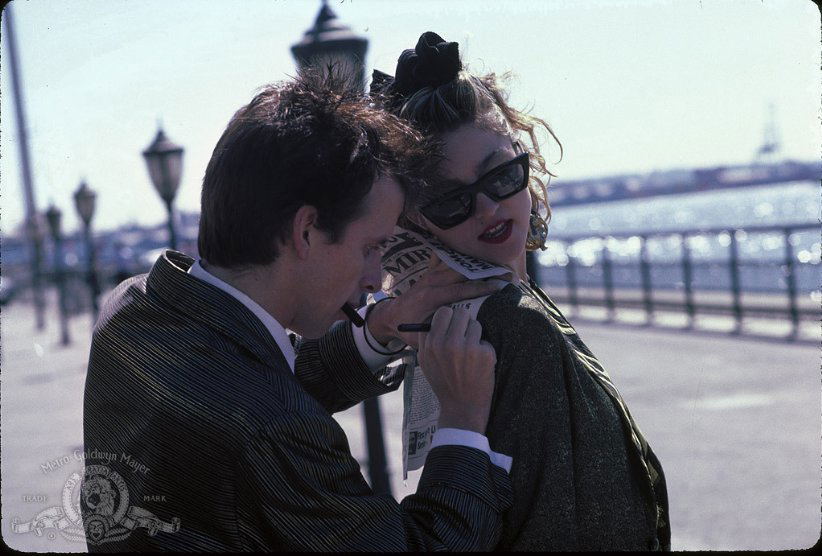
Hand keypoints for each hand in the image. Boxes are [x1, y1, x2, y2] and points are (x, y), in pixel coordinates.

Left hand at [368, 256, 505, 348]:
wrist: (391, 316)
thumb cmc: (407, 329)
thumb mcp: (423, 336)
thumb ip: (441, 332)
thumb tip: (467, 330)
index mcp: (431, 296)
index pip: (461, 289)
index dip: (481, 288)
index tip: (499, 287)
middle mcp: (432, 281)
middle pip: (464, 271)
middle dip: (486, 272)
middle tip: (508, 274)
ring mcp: (431, 273)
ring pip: (460, 263)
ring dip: (480, 265)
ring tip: (501, 266)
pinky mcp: (431, 271)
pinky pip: (450, 259)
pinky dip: (466, 259)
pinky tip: (482, 258)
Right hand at [417, 306, 495, 433]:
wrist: (462, 408)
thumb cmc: (444, 383)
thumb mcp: (426, 362)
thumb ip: (427, 339)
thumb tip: (438, 317)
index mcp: (431, 344)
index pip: (442, 313)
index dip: (449, 319)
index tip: (452, 326)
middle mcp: (447, 344)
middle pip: (460, 312)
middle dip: (464, 321)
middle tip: (465, 335)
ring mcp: (467, 348)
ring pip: (475, 324)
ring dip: (475, 335)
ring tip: (471, 353)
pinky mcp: (484, 354)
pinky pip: (485, 340)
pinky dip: (484, 350)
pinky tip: (479, 365)